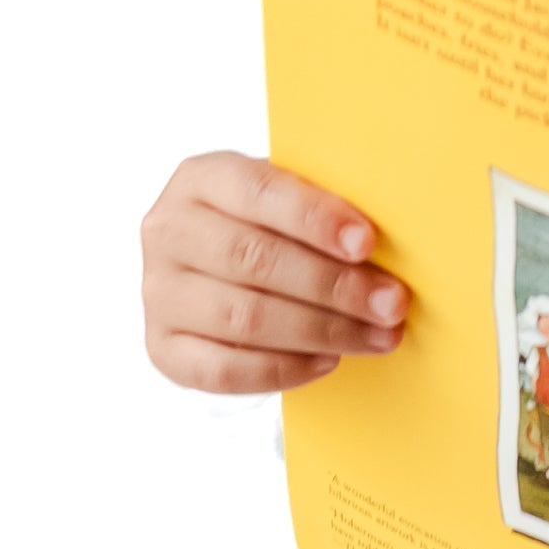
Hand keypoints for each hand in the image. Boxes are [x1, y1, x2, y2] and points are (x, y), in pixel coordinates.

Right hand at [141, 151, 408, 393]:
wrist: (211, 262)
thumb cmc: (265, 221)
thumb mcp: (282, 195)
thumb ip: (318, 206)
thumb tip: (383, 240)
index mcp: (200, 179)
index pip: (259, 191)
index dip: (315, 217)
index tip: (368, 243)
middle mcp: (168, 232)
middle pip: (254, 260)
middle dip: (333, 285)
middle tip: (390, 303)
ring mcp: (158, 293)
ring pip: (244, 318)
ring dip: (321, 330)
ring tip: (375, 336)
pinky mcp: (162, 347)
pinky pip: (223, 369)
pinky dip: (283, 368)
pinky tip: (328, 360)